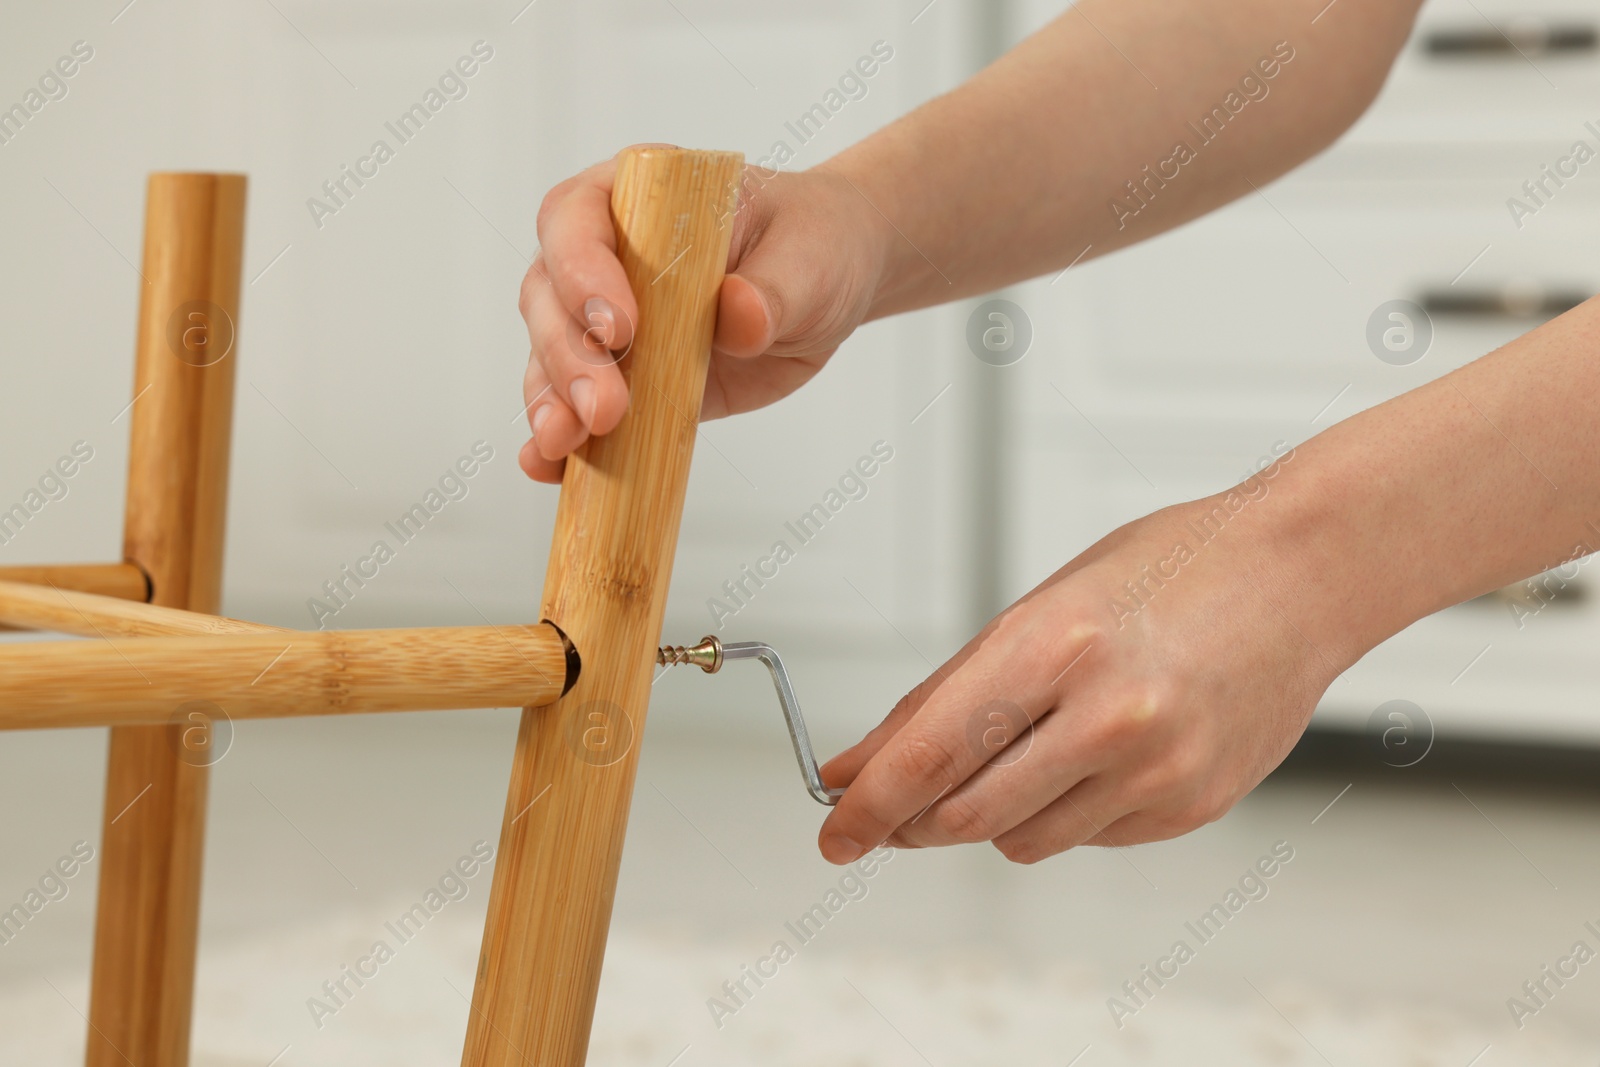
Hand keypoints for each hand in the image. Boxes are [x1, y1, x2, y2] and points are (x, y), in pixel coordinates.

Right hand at [517, 146, 889, 482]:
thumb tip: (740, 315)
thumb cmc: (813, 245)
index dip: (583, 271)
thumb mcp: (809, 258)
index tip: (620, 327)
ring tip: (566, 443)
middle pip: (550, 297)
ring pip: (551, 356)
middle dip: (569, 356)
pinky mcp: (625, 379)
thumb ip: (774, 288)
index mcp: (641, 198)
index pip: (578, 219)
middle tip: (605, 408)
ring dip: (553, 402)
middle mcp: (606, 254)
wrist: (828, 284)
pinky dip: (560, 441)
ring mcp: (607, 321)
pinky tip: (551, 467)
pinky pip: (577, 407)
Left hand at [816, 475, 1348, 864]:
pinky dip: (1067, 811)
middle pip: (963, 815)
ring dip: (994, 814)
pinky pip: (1086, 839)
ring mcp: (1157, 771)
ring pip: (1020, 841)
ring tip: (1034, 745)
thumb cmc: (1166, 573)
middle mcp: (1109, 717)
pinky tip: (1099, 753)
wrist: (1298, 577)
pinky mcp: (1190, 807)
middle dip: (917, 818)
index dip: (866, 807)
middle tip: (899, 804)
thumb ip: (942, 700)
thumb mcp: (1038, 609)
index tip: (834, 833)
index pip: (929, 756)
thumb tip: (857, 768)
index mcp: (1056, 647)